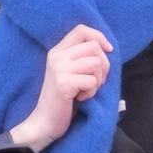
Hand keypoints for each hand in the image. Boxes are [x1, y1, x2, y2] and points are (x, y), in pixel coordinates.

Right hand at [10, 24, 112, 150]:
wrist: (44, 123)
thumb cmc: (63, 100)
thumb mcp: (69, 72)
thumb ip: (81, 58)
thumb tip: (107, 47)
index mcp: (57, 51)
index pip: (81, 30)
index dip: (99, 36)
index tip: (108, 50)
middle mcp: (57, 56)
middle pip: (94, 46)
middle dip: (104, 65)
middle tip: (95, 81)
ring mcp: (59, 69)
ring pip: (96, 63)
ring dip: (97, 81)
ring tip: (85, 90)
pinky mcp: (64, 83)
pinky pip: (92, 81)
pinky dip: (91, 93)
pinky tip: (79, 99)